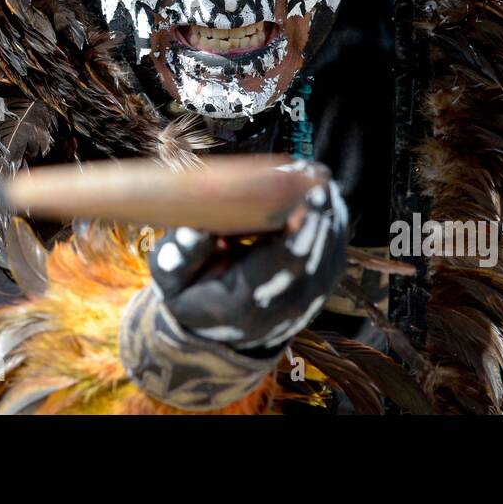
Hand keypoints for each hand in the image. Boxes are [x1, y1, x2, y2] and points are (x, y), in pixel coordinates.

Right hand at [149, 163, 348, 352]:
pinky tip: (321, 195)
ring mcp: (305, 303)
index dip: (303, 228)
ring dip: (328, 212)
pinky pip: (333, 254)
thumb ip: (181, 255)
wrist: (213, 332)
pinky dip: (330, 222)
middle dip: (319, 211)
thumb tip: (198, 230)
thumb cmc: (190, 293)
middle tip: (314, 172)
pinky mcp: (317, 292)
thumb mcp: (169, 276)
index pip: (284, 263)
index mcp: (244, 303)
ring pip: (330, 254)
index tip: (308, 193)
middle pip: (315, 256)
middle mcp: (281, 308)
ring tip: (316, 175)